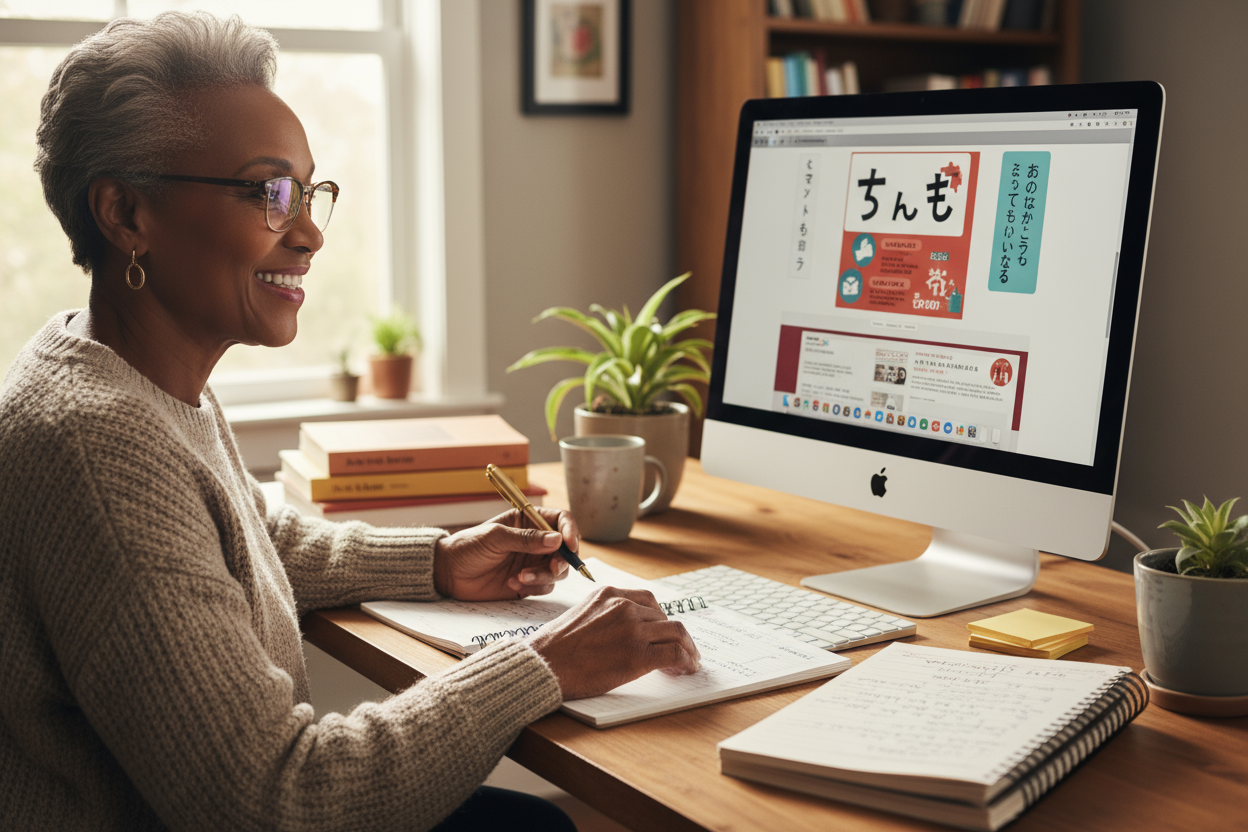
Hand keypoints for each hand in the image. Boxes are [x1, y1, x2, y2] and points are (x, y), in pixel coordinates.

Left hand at [433, 507, 577, 600]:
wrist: (448, 573)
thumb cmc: (468, 546)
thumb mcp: (496, 537)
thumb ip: (527, 539)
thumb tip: (558, 540)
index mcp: (529, 521)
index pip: (561, 520)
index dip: (570, 531)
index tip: (570, 545)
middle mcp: (536, 542)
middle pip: (565, 549)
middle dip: (562, 560)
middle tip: (552, 567)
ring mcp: (533, 563)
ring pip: (557, 571)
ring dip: (544, 575)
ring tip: (521, 577)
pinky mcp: (528, 583)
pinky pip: (544, 587)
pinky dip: (533, 586)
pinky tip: (512, 582)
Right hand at [529, 587, 701, 699]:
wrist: (542, 665)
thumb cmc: (553, 648)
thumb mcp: (580, 615)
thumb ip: (605, 616)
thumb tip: (623, 631)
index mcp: (608, 593)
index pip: (648, 600)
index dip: (661, 618)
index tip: (664, 632)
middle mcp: (624, 606)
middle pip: (665, 617)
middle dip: (675, 635)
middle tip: (681, 651)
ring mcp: (632, 628)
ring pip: (676, 632)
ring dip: (686, 648)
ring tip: (688, 661)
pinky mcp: (638, 654)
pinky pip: (675, 653)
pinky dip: (687, 661)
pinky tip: (687, 669)